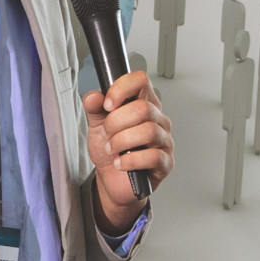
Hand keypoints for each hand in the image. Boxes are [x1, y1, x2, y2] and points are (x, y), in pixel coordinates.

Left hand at [84, 69, 170, 228]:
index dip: (122, 88)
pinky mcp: (165, 162)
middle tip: (107, 133)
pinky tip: (120, 162)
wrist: (113, 179)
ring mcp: (164, 141)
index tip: (108, 104)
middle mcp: (158, 120)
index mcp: (144, 105)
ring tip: (112, 149)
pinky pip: (151, 156)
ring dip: (121, 141)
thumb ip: (94, 109)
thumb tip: (94, 96)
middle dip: (116, 122)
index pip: (141, 81)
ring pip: (148, 131)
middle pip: (144, 108)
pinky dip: (130, 160)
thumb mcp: (97, 126)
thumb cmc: (111, 151)